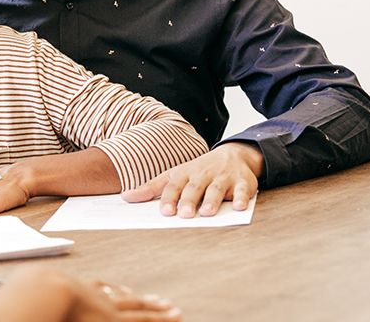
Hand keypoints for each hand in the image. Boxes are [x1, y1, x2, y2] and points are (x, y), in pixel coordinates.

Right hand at [0, 268, 180, 321]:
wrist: (38, 292)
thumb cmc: (20, 298)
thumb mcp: (15, 296)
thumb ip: (11, 301)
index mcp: (69, 287)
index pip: (92, 289)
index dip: (105, 291)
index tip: (115, 290)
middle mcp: (90, 294)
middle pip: (117, 296)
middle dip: (136, 299)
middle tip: (154, 300)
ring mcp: (103, 306)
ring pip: (136, 308)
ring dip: (155, 310)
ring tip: (174, 311)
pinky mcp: (113, 319)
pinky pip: (142, 320)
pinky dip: (159, 319)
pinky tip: (176, 317)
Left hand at [121, 142, 262, 217]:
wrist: (232, 154)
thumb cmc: (198, 171)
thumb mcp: (174, 176)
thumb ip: (152, 188)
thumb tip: (126, 197)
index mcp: (184, 174)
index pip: (174, 186)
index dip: (169, 198)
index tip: (164, 212)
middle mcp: (202, 175)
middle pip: (194, 188)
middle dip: (189, 200)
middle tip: (184, 215)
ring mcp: (223, 178)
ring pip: (216, 189)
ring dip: (212, 200)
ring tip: (207, 213)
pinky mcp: (242, 182)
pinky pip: (243, 190)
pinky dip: (242, 197)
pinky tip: (240, 206)